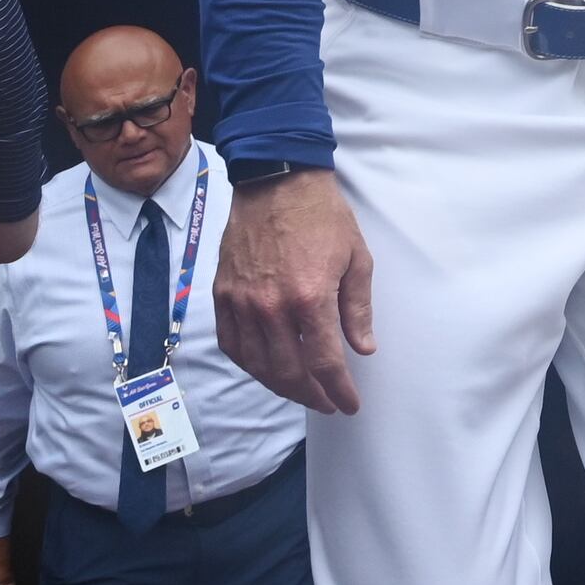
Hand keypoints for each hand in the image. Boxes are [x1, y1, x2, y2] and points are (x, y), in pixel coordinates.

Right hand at [213, 168, 375, 412]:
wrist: (276, 180)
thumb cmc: (322, 216)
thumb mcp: (357, 259)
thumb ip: (358, 309)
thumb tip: (362, 349)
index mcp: (309, 298)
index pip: (325, 363)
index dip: (339, 390)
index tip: (349, 404)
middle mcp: (271, 307)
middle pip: (289, 372)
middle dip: (311, 395)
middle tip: (327, 402)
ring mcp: (242, 302)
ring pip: (257, 365)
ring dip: (281, 386)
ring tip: (301, 390)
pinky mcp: (222, 294)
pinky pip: (231, 343)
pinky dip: (249, 364)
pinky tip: (265, 368)